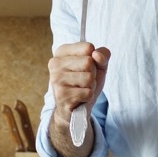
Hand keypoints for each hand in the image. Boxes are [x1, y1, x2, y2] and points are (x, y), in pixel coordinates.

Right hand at [47, 42, 108, 156]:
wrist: (76, 108)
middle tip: (84, 81)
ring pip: (89, 78)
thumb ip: (103, 55)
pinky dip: (88, 97)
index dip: (94, 59)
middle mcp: (55, 63)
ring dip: (90, 86)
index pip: (88, 47)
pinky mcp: (61, 95)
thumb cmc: (86, 83)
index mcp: (61, 51)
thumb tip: (96, 55)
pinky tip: (79, 98)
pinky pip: (88, 93)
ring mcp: (56, 79)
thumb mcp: (98, 66)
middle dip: (92, 74)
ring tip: (81, 89)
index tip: (86, 67)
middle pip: (88, 62)